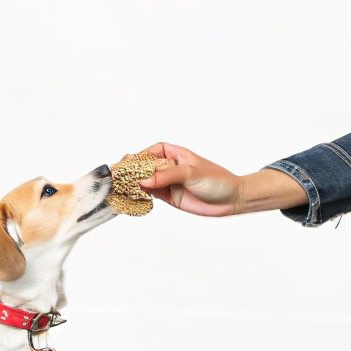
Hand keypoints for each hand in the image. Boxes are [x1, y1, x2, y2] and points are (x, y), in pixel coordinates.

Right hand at [132, 142, 247, 217]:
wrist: (231, 199)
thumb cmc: (217, 180)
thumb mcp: (192, 173)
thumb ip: (167, 176)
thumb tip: (144, 180)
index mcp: (176, 154)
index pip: (152, 151)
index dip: (140, 156)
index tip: (130, 163)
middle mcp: (169, 167)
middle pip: (145, 166)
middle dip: (132, 170)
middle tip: (119, 176)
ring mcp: (169, 182)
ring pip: (146, 181)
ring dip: (134, 183)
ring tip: (121, 187)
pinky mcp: (169, 197)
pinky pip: (151, 194)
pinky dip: (140, 195)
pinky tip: (133, 196)